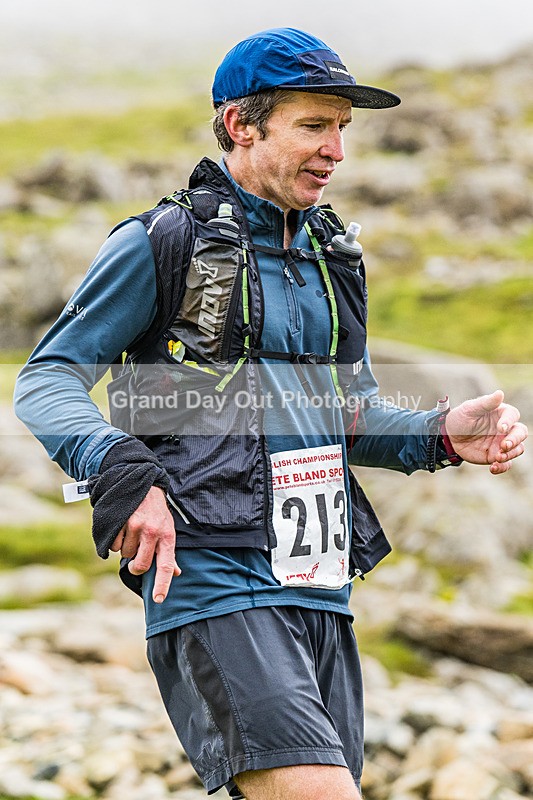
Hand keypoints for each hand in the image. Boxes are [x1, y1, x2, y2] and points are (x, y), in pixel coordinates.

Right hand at [110, 485, 180, 601]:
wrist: (142, 485)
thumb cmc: (157, 513)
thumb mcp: (168, 529)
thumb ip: (169, 553)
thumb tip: (176, 573)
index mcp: (167, 536)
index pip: (166, 565)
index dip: (162, 584)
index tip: (158, 600)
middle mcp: (152, 532)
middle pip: (140, 565)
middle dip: (136, 566)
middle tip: (136, 558)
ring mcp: (135, 527)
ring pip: (125, 554)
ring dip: (126, 548)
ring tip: (133, 532)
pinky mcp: (119, 522)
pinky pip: (113, 545)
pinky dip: (115, 541)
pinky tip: (122, 527)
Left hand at [445, 390, 527, 473]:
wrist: (449, 437)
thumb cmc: (460, 419)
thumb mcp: (469, 409)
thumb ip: (485, 403)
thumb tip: (500, 393)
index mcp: (500, 413)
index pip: (513, 415)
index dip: (509, 422)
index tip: (501, 428)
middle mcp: (505, 428)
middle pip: (521, 433)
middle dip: (515, 440)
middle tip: (504, 446)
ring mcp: (502, 443)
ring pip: (518, 449)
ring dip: (510, 454)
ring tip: (497, 458)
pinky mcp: (496, 456)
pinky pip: (507, 463)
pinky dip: (503, 467)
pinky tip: (493, 468)